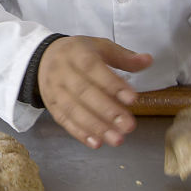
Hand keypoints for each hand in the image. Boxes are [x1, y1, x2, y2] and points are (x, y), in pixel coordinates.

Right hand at [38, 36, 152, 147]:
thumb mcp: (100, 47)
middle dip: (107, 111)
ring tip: (117, 139)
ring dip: (96, 127)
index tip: (132, 99)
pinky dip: (80, 133)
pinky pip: (64, 121)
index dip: (112, 85)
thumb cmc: (78, 54)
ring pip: (73, 110)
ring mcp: (54, 90)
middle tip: (128, 125)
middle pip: (83, 92)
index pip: (94, 68)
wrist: (43, 58)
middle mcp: (62, 71)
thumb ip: (123, 57)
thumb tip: (147, 60)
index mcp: (77, 53)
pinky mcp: (51, 106)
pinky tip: (97, 143)